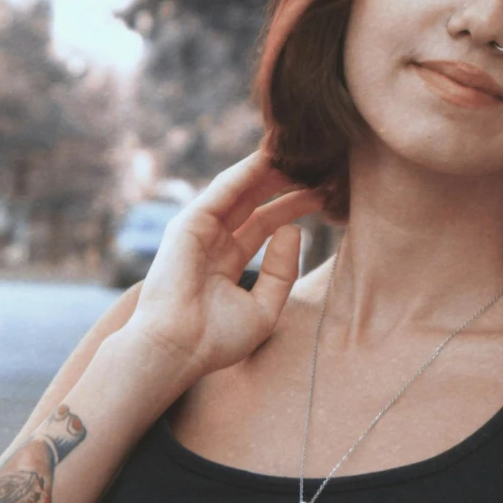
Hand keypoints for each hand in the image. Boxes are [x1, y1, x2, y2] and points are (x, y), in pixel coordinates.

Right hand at [126, 150, 324, 376]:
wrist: (177, 350)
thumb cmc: (215, 340)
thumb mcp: (264, 308)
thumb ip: (282, 271)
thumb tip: (293, 228)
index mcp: (228, 262)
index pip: (266, 224)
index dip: (293, 206)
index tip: (325, 193)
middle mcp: (214, 241)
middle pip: (255, 202)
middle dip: (285, 183)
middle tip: (319, 166)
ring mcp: (200, 231)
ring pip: (239, 190)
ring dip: (267, 170)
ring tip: (299, 152)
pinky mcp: (188, 224)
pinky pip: (222, 191)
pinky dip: (245, 173)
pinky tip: (269, 157)